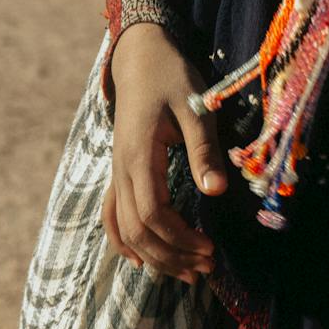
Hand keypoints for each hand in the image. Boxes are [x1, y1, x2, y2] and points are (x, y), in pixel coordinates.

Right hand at [102, 23, 225, 283]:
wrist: (140, 55)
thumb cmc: (171, 76)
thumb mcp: (195, 108)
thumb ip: (203, 150)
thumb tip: (216, 191)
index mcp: (139, 155)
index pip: (153, 214)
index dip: (180, 239)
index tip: (210, 250)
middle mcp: (121, 169)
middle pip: (137, 230)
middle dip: (171, 256)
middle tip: (206, 268)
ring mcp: (116, 172)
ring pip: (124, 228)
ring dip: (153, 255)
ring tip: (186, 272)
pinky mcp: (119, 170)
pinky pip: (112, 215)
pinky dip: (125, 242)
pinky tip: (142, 260)